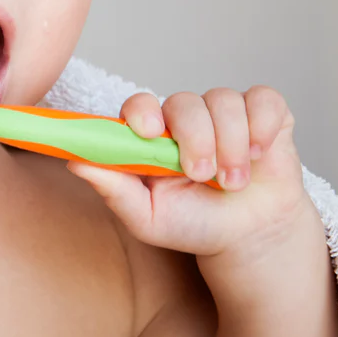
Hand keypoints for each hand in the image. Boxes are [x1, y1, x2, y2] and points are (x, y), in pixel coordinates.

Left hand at [66, 86, 312, 259]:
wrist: (248, 236)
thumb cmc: (192, 223)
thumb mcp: (148, 218)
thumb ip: (114, 190)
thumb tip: (74, 162)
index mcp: (151, 136)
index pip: (139, 105)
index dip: (142, 112)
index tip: (150, 131)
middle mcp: (183, 118)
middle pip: (184, 102)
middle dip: (196, 140)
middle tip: (201, 176)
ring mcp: (221, 112)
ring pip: (224, 102)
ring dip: (231, 145)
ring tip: (232, 182)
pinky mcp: (262, 113)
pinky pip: (263, 100)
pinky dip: (262, 127)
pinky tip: (259, 155)